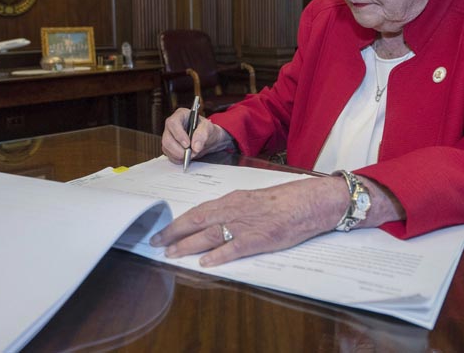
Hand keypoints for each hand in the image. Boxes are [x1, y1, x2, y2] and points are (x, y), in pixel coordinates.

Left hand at [149, 176, 347, 265]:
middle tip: (157, 242)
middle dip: (174, 233)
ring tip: (171, 253)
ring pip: (209, 234)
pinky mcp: (258, 239)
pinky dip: (218, 255)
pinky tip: (205, 263)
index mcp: (232, 199)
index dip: (178, 222)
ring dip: (187, 245)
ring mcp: (245, 225)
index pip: (198, 210)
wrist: (306, 202)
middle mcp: (233, 210)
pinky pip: (233, 248)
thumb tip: (213, 220)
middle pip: (196, 221)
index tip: (163, 229)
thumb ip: (232, 208)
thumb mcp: (251, 199)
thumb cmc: (282, 200)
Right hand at [161, 108, 232, 163]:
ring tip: (191, 155)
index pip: (173, 123)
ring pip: (166, 147)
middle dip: (178, 149)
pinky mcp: (169, 146)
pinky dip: (178, 159)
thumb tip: (195, 146)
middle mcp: (172, 125)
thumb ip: (203, 135)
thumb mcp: (209, 128)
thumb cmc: (208, 130)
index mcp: (181, 115)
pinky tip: (186, 157)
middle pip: (167, 138)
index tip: (187, 144)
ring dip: (178, 155)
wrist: (209, 140)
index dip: (179, 134)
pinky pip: (169, 155)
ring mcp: (169, 136)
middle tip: (191, 153)